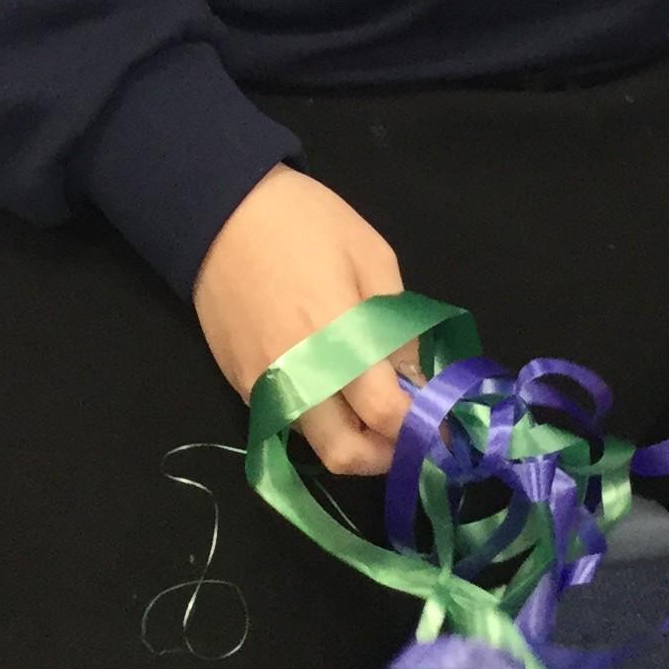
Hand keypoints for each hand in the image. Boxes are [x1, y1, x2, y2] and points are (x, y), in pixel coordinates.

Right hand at [192, 164, 418, 476]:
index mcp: (338, 339)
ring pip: (313, 446)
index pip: (387, 414)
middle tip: (411, 433)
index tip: (447, 426)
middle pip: (345, 453)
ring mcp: (263, 386)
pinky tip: (335, 392)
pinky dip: (318, 423)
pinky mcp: (239, 384)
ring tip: (376, 413)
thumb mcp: (372, 257)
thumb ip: (399, 326)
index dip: (425, 428)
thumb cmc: (306, 223)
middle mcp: (298, 376)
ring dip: (352, 442)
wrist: (220, 211)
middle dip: (386, 457)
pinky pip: (285, 424)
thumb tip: (418, 378)